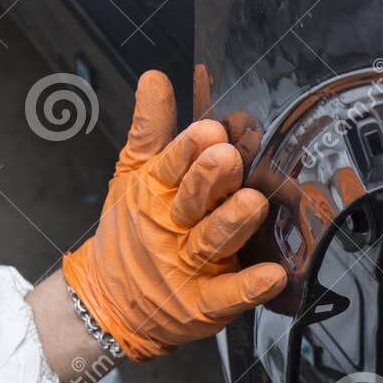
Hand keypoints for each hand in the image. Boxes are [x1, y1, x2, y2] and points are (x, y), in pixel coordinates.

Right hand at [61, 70, 285, 361]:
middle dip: (211, 178)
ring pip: (212, 241)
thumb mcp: (133, 177)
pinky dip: (249, 287)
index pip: (172, 165)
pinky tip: (273, 275)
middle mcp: (171, 227)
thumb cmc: (130, 234)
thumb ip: (150, 130)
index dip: (191, 147)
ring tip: (254, 203)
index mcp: (155, 193)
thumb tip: (156, 78)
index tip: (212, 128)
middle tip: (229, 156)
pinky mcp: (202, 304)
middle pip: (193, 200)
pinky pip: (227, 295)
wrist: (109, 304)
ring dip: (233, 222)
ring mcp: (186, 267)